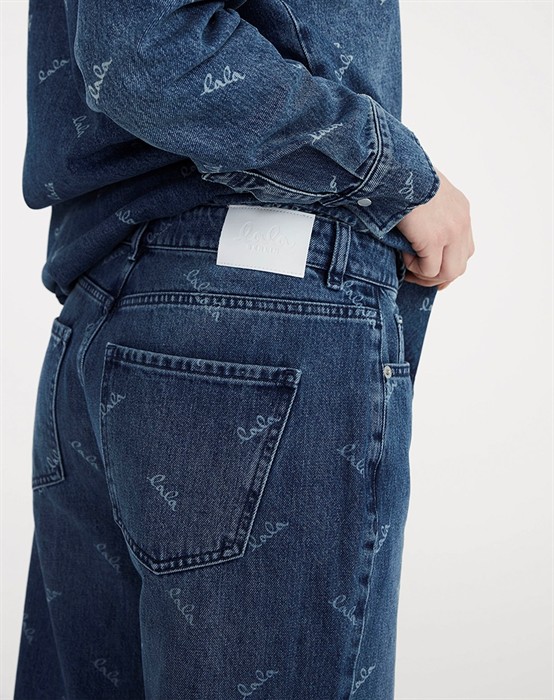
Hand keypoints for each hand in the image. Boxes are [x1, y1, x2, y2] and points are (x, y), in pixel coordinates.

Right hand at [395, 168, 474, 289]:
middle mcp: (461, 222)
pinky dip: (414, 268)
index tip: (428, 270)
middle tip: (417, 277)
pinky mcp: (434, 239)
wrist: (396, 167)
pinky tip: (403, 254)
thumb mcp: (424, 191)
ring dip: (426, 276)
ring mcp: (451, 232)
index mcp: (460, 210)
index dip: (447, 264)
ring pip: (448, 273)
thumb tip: (418, 230)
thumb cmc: (402, 175)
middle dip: (439, 277)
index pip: (465, 249)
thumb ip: (429, 211)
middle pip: (460, 266)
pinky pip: (429, 269)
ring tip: (408, 267)